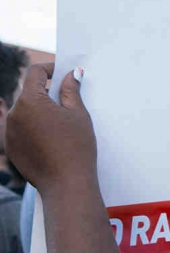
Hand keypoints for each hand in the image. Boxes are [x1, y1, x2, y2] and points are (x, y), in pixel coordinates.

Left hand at [6, 64, 96, 196]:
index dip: (50, 69)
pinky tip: (52, 139)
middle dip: (47, 93)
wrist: (65, 183)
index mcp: (30, 101)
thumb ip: (71, 90)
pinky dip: (34, 127)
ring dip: (40, 111)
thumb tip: (71, 74)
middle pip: (29, 93)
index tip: (63, 74)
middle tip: (68, 101)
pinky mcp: (10, 147)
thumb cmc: (75, 146)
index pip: (35, 73)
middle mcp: (14, 114)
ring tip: (61, 124)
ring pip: (25, 112)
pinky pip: (21, 129)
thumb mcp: (78, 114)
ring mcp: (9, 132)